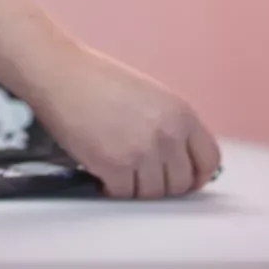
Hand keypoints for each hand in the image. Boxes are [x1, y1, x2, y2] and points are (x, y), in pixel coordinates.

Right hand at [30, 45, 221, 198]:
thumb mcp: (149, 95)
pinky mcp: (115, 166)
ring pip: (152, 193)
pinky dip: (111, 189)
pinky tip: (102, 177)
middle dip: (161, 184)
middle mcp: (168, 134)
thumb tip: (175, 160)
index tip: (183, 178)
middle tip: (141, 177)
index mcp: (181, 113)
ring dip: (136, 188)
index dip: (196, 174)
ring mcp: (142, 152)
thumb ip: (169, 125)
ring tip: (119, 173)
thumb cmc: (96, 79)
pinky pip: (122, 194)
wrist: (59, 74)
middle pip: (180, 183)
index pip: (209, 159)